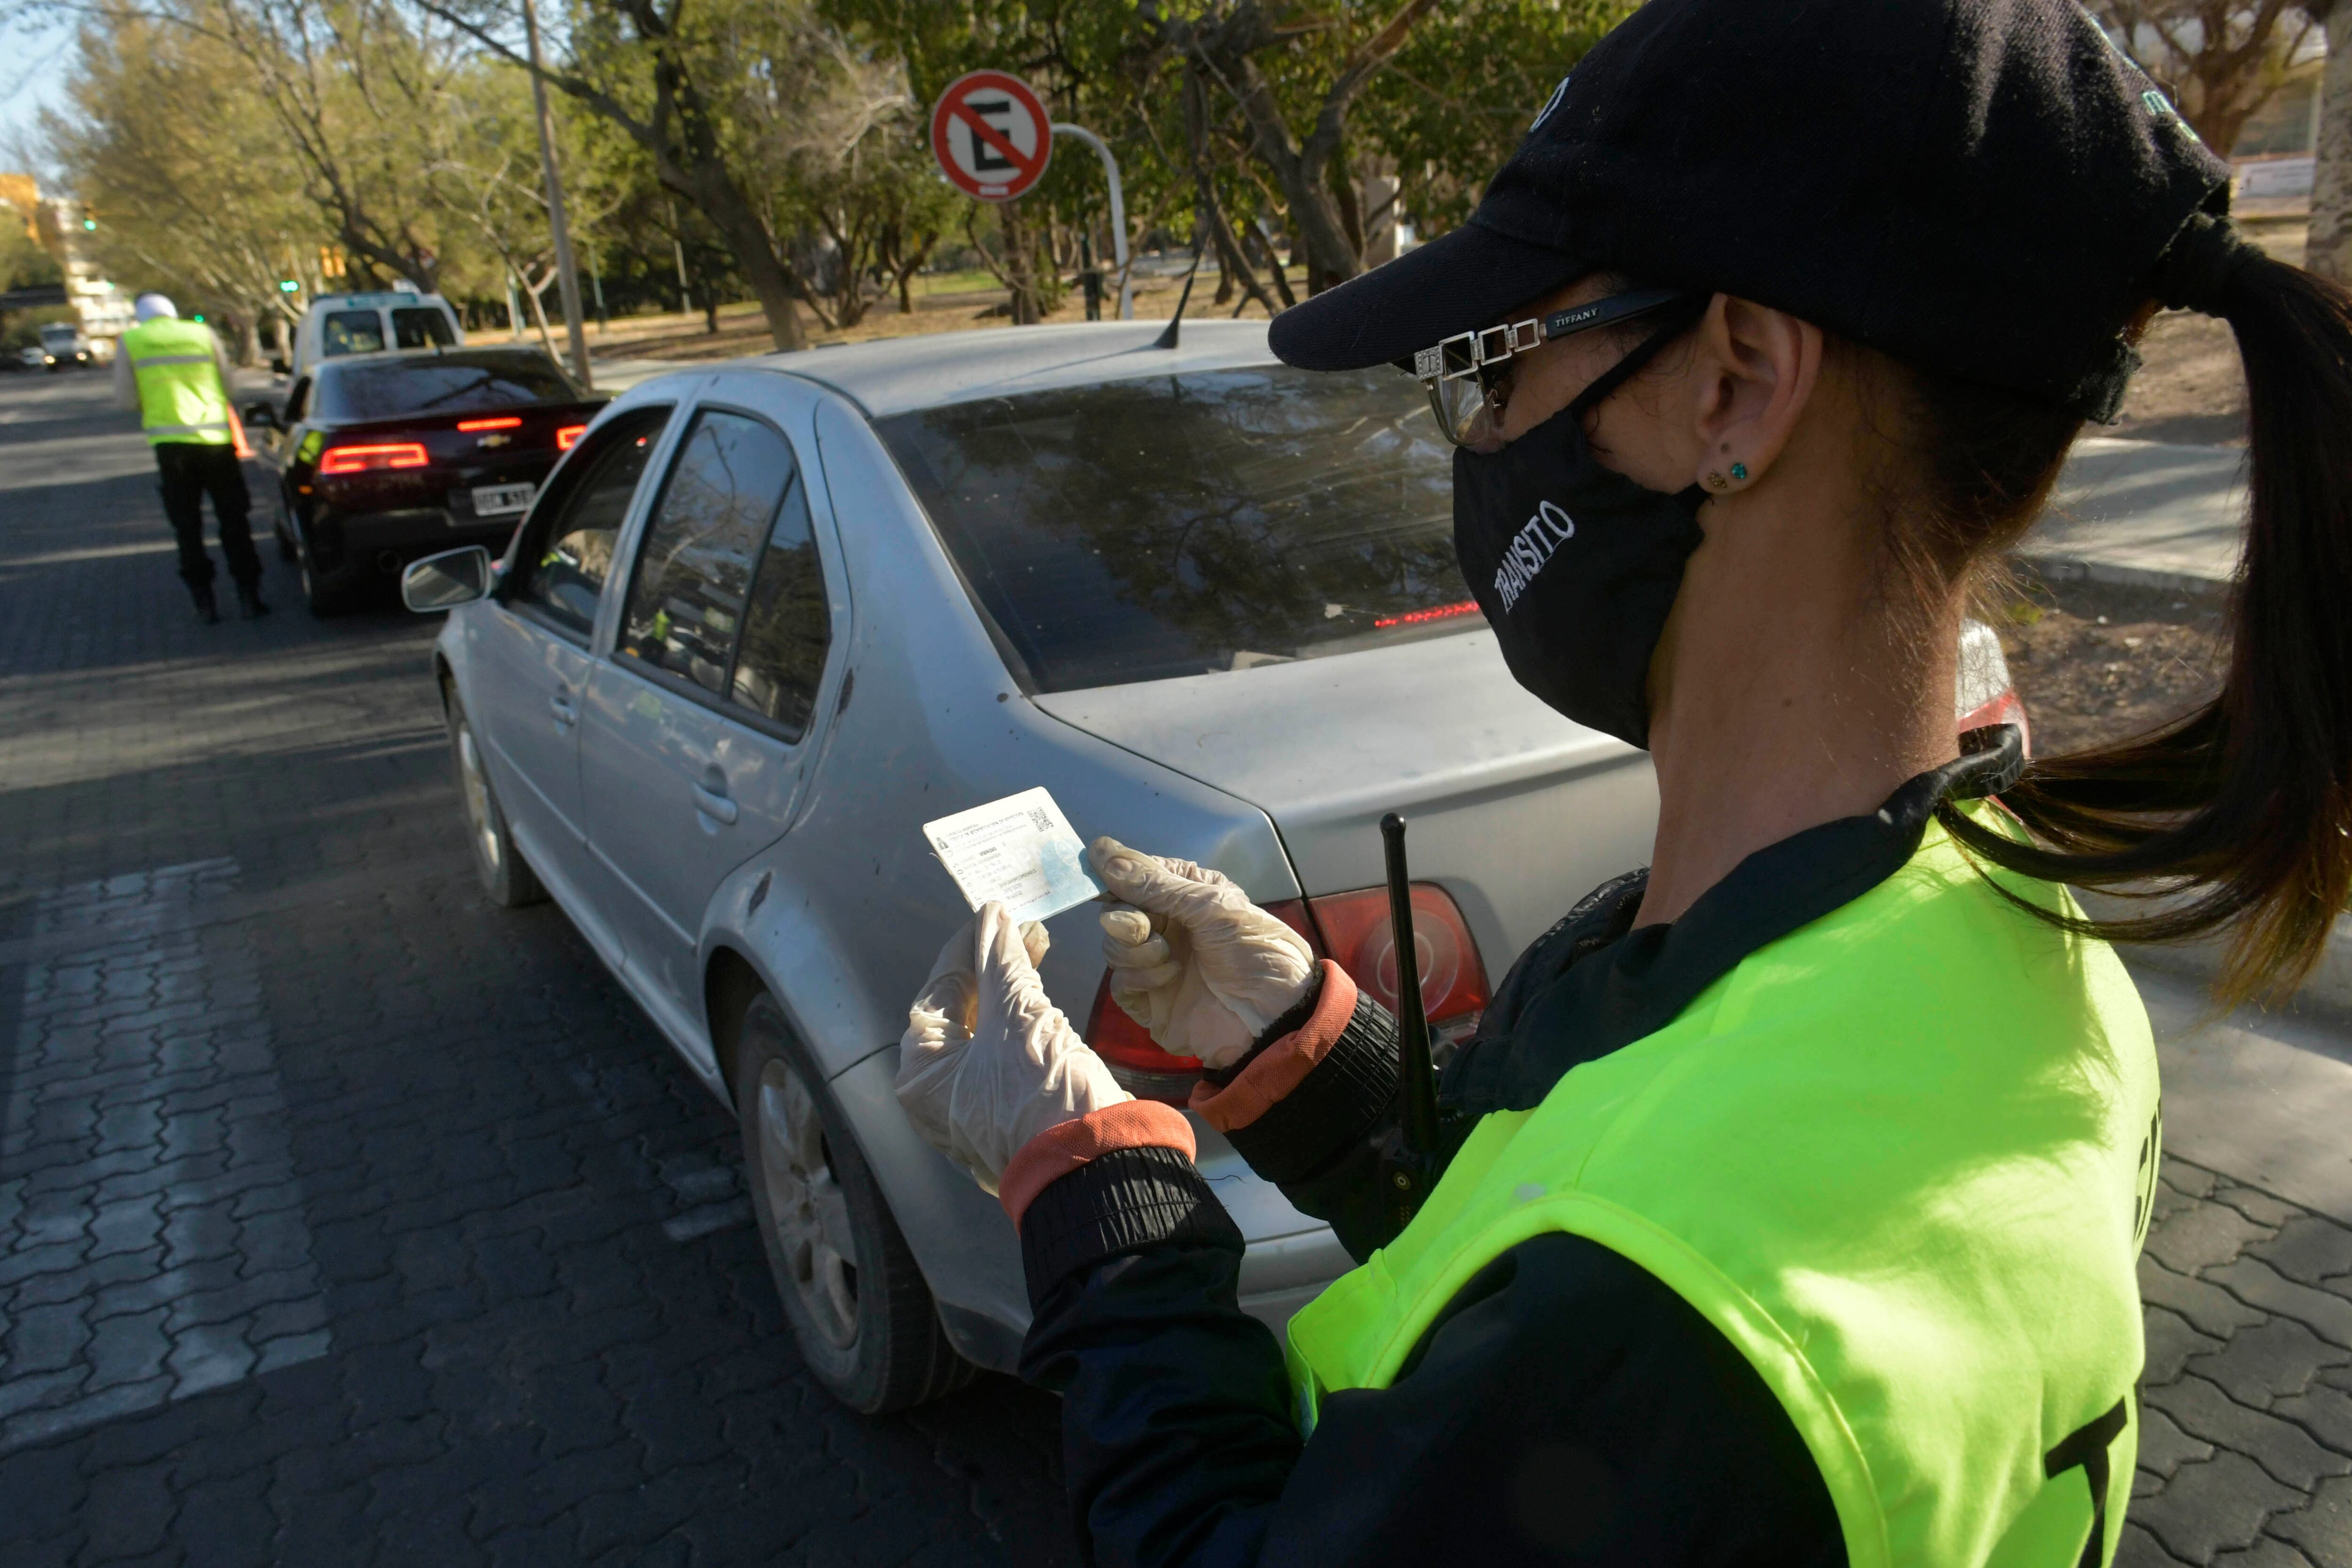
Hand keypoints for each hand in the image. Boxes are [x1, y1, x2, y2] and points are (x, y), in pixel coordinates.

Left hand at [895, 902, 1130, 1193]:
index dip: (967, 946)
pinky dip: (1022, 1021)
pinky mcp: (1011, 1112)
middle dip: (992, 966)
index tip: (994, 913)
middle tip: (1025, 930)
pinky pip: (1006, 1055)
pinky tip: (1041, 994)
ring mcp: (974, 1107)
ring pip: (985, 1032)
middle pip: (959, 1012)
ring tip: (1036, 949)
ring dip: (1010, 989)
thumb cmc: (1040, 1093)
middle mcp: (938, 1095)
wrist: (1094, 1166)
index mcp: (921, 1074)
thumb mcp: (1017, 1015)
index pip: (937, 992)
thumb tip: (992, 916)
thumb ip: (1000, 960)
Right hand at [1089, 837, 1316, 1069]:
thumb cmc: (1256, 951)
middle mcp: (1168, 924)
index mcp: (1187, 893)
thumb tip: (1099, 850)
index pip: (1136, 874)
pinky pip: (1120, 982)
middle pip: (1117, 910)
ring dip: (1135, 949)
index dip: (1117, 874)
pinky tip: (1169, 978)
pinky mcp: (1149, 1000)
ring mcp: (1156, 963)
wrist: (1274, 1017)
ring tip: (1168, 958)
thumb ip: (1154, 883)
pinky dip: (1139, 977)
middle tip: (1145, 926)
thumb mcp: (1211, 906)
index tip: (1100, 876)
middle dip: (1125, 916)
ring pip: (1113, 945)